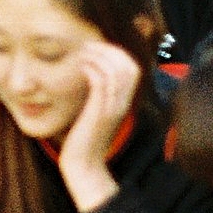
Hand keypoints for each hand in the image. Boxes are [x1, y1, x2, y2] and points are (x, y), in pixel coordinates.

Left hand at [56, 41, 139, 212]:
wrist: (83, 167)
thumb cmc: (84, 141)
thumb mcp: (94, 115)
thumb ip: (97, 98)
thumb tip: (89, 81)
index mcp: (123, 103)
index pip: (132, 68)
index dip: (117, 53)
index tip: (95, 48)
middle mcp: (122, 104)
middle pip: (128, 66)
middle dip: (109, 49)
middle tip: (87, 46)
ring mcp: (113, 108)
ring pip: (116, 71)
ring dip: (98, 56)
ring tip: (82, 52)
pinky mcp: (100, 113)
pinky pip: (102, 82)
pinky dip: (92, 68)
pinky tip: (80, 66)